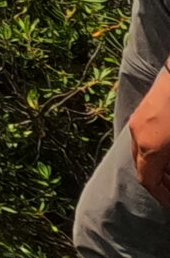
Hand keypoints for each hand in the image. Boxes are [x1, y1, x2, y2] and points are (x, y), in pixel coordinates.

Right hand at [131, 66, 169, 208]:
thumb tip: (169, 176)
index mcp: (150, 148)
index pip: (148, 180)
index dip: (162, 196)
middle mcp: (138, 134)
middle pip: (143, 166)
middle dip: (160, 182)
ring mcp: (139, 119)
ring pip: (142, 151)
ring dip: (158, 165)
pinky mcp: (145, 108)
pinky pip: (144, 137)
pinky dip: (156, 149)